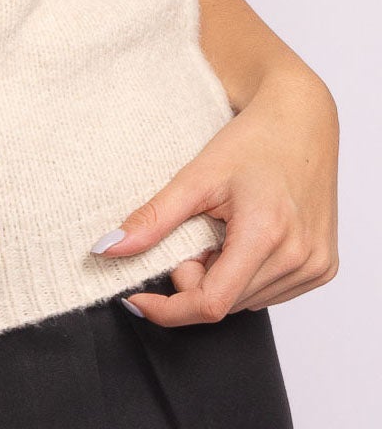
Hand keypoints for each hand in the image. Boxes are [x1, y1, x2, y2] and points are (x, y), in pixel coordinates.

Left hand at [93, 60, 339, 324]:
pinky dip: (248, 277)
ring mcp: (315, 266)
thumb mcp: (197, 176)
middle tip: (195, 235)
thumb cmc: (253, 141)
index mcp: (267, 234)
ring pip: (247, 302)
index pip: (211, 303)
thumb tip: (105, 249)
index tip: (138, 300)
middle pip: (226, 303)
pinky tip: (249, 238)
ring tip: (225, 231)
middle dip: (196, 279)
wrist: (302, 119)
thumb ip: (152, 219)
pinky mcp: (322, 268)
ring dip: (223, 279)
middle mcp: (299, 258)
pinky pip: (271, 294)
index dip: (169, 309)